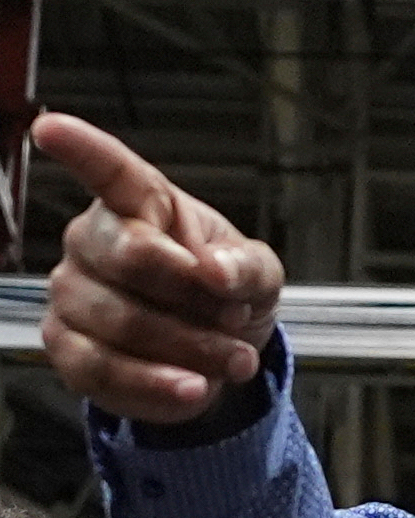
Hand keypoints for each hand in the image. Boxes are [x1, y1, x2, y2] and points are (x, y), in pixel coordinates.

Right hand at [32, 113, 284, 424]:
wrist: (219, 354)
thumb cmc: (228, 294)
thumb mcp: (260, 275)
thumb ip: (245, 266)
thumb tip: (214, 268)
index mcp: (141, 205)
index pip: (110, 171)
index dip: (81, 149)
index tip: (51, 128)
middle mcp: (92, 240)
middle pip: (132, 257)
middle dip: (196, 296)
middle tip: (237, 319)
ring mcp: (71, 293)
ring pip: (121, 322)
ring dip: (190, 348)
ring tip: (234, 358)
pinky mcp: (66, 347)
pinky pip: (102, 370)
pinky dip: (157, 385)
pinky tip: (194, 388)